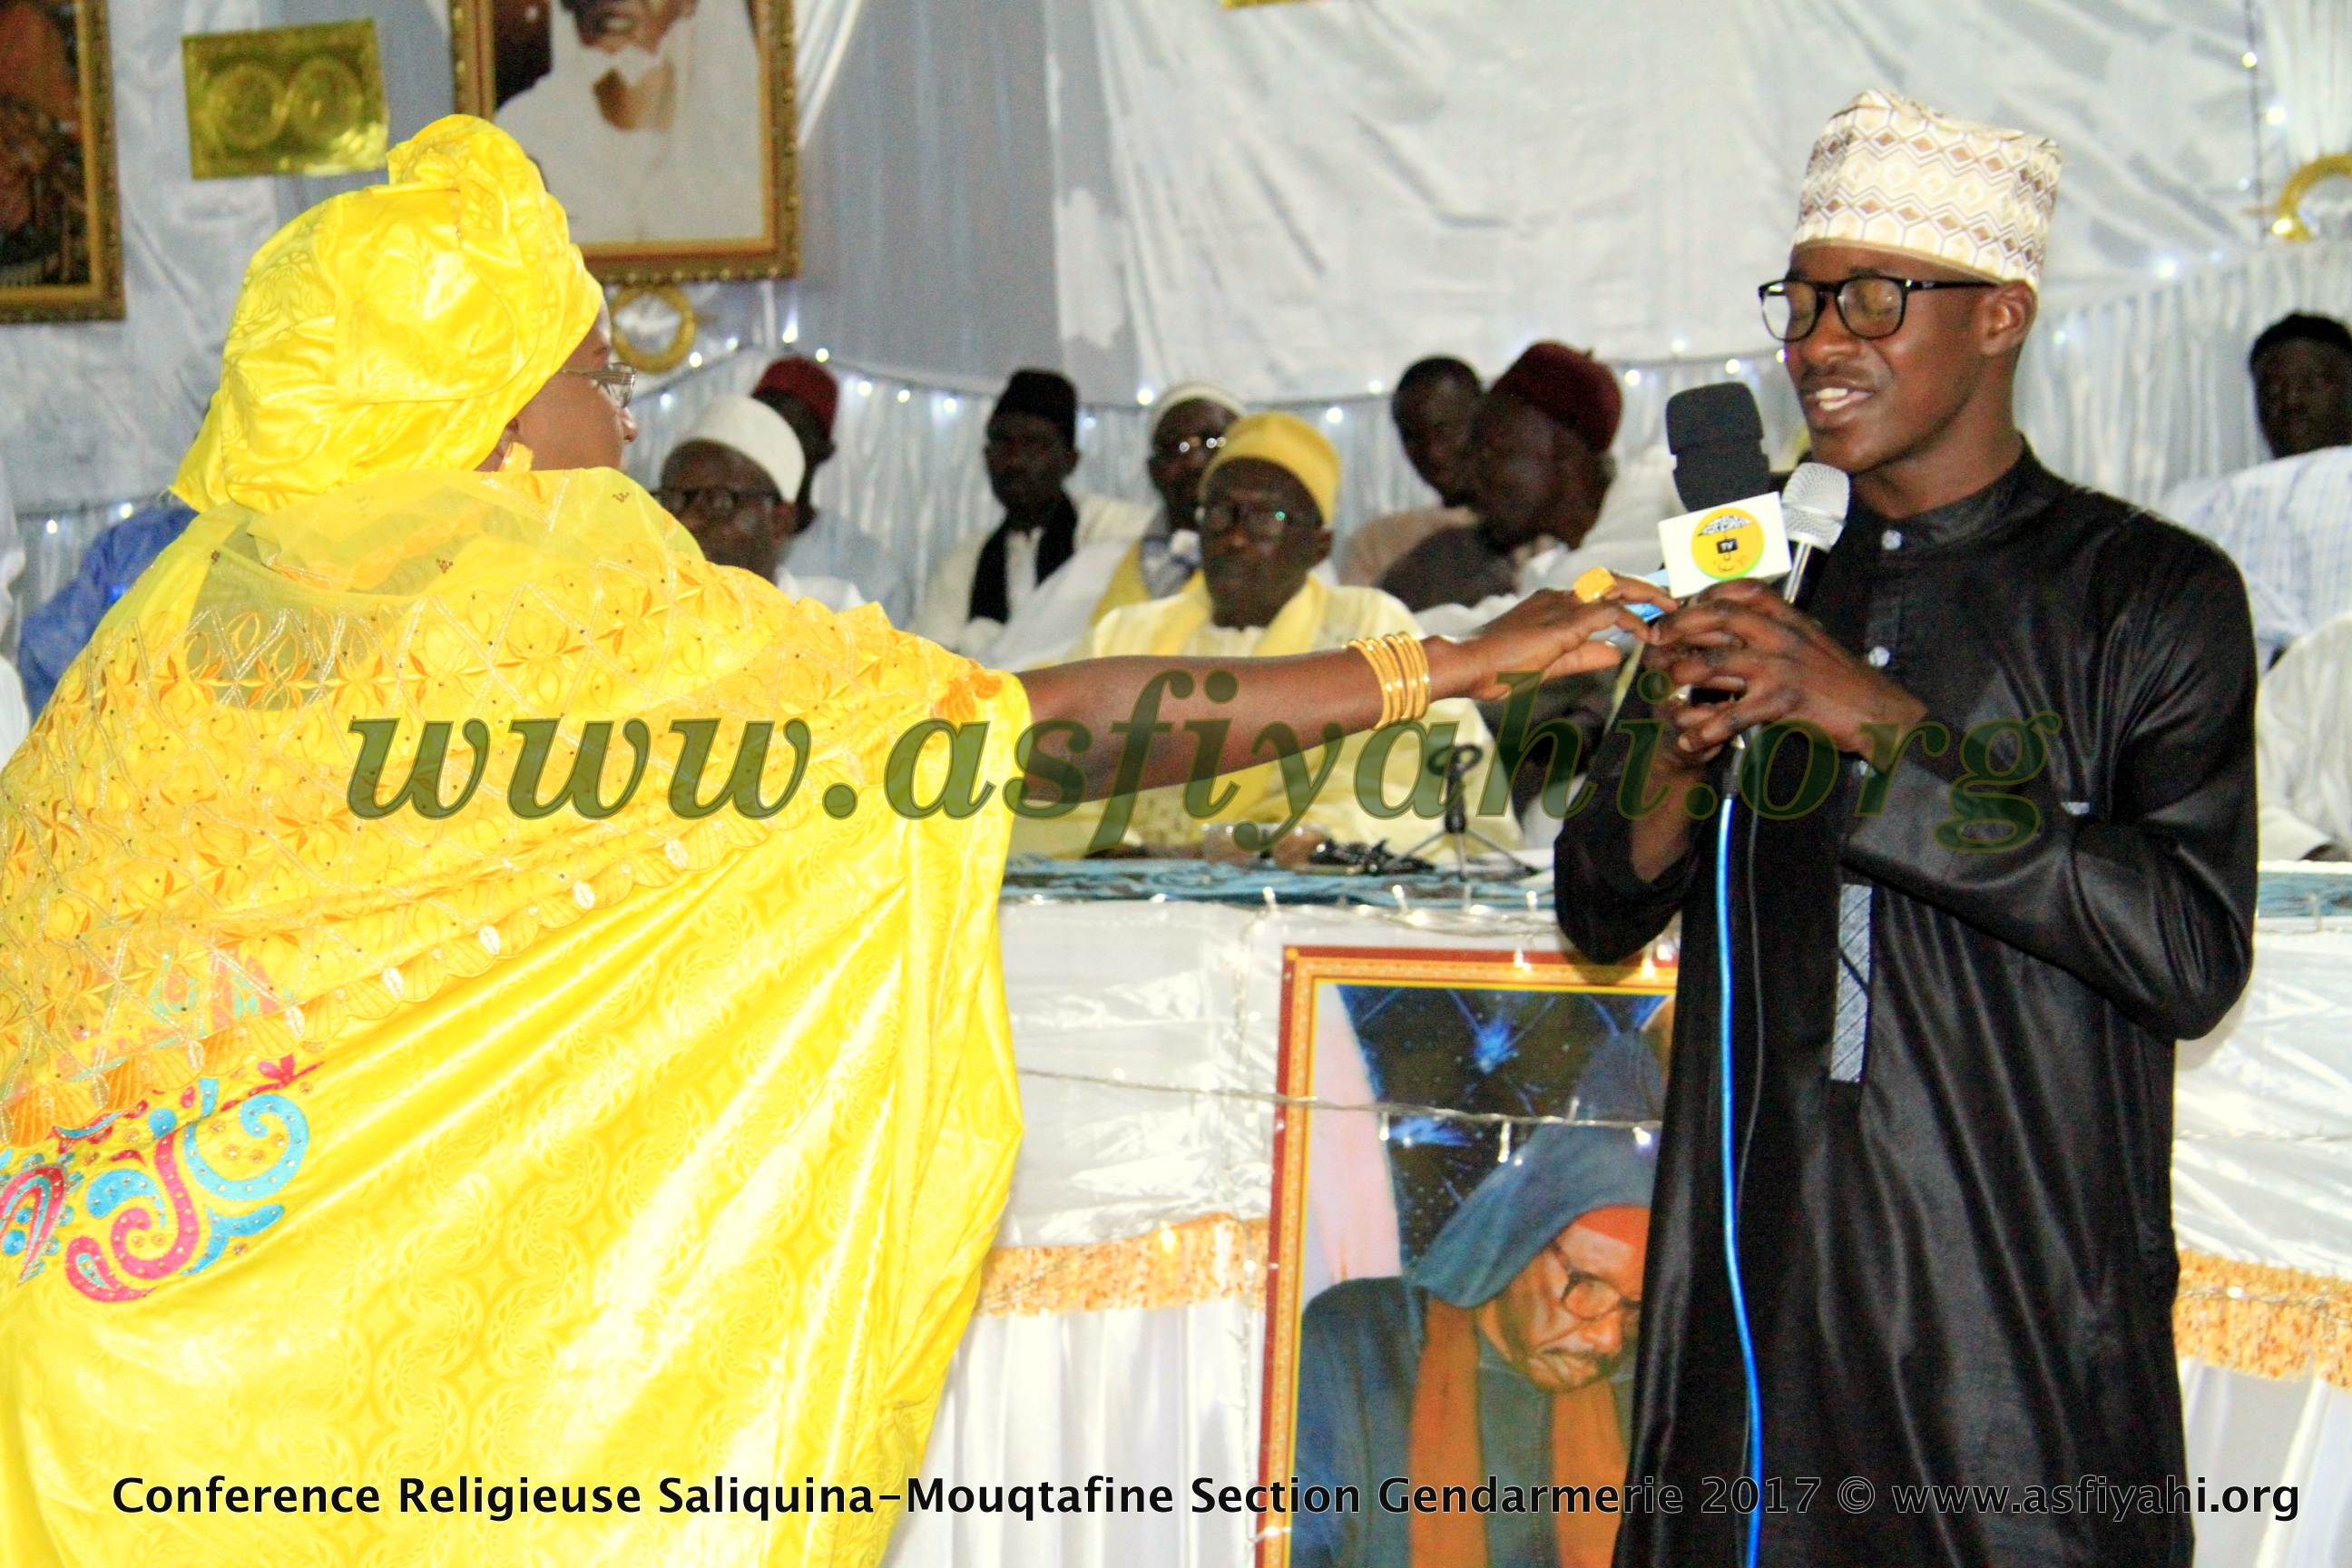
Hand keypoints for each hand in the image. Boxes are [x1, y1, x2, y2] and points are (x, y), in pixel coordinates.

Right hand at [1434, 579, 1677, 701]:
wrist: (1466, 663)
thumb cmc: (1496, 669)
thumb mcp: (1550, 666)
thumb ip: (1584, 657)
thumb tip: (1616, 652)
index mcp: (1551, 606)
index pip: (1597, 594)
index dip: (1627, 598)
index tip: (1651, 608)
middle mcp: (1559, 599)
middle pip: (1612, 582)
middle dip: (1645, 588)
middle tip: (1671, 599)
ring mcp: (1562, 607)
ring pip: (1616, 588)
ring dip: (1647, 596)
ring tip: (1670, 608)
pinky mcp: (1565, 623)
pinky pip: (1610, 614)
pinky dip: (1634, 621)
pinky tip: (1647, 635)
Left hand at [1643, 579, 1925, 755]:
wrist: (1876, 711)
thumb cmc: (1840, 680)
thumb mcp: (1810, 642)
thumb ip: (1775, 630)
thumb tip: (1738, 623)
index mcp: (1789, 618)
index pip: (1741, 590)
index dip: (1705, 595)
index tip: (1681, 606)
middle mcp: (1781, 634)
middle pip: (1717, 618)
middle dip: (1678, 627)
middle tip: (1655, 641)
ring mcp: (1780, 666)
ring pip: (1714, 662)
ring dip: (1681, 675)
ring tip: (1662, 689)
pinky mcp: (1782, 700)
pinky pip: (1732, 712)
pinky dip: (1707, 728)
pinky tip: (1692, 738)